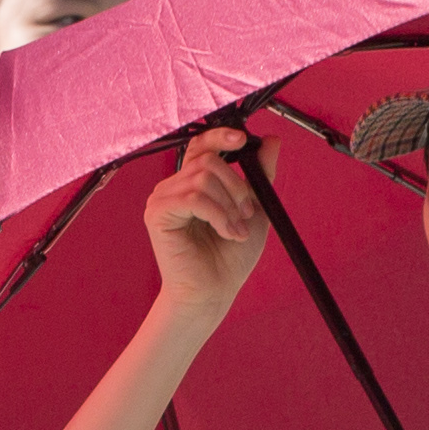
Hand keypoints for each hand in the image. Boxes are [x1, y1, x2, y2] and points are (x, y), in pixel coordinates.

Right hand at [141, 126, 260, 316]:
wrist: (214, 292)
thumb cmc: (229, 257)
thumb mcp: (255, 208)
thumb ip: (261, 174)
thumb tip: (271, 140)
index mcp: (191, 182)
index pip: (201, 145)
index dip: (220, 137)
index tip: (242, 139)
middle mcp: (173, 186)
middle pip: (208, 160)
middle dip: (236, 186)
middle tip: (246, 214)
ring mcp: (162, 199)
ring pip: (203, 178)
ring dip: (229, 206)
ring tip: (236, 231)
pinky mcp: (157, 214)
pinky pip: (193, 198)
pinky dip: (218, 215)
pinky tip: (227, 233)